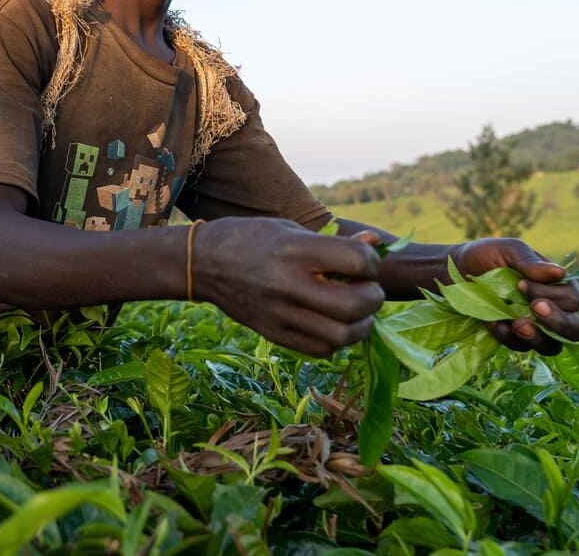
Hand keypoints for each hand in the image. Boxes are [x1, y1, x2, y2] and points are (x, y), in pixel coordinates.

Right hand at [193, 218, 384, 357]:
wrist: (203, 263)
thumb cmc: (251, 238)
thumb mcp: (291, 228)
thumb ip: (334, 241)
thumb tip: (375, 244)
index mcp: (294, 250)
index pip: (357, 261)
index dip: (371, 262)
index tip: (364, 262)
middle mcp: (288, 284)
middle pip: (354, 305)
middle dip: (373, 297)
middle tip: (367, 289)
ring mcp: (280, 314)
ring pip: (342, 335)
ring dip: (361, 324)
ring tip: (356, 310)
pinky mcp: (274, 334)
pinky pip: (321, 349)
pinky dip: (337, 340)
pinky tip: (333, 323)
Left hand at [454, 238, 578, 354]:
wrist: (453, 271)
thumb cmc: (486, 256)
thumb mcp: (508, 251)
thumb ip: (531, 262)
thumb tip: (561, 273)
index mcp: (556, 286)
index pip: (572, 299)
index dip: (552, 296)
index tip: (521, 284)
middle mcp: (552, 309)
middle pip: (576, 329)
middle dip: (559, 322)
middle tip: (534, 309)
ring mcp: (534, 327)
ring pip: (552, 346)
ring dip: (537, 338)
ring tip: (517, 324)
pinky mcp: (514, 338)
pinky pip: (520, 347)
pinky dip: (506, 337)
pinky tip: (490, 322)